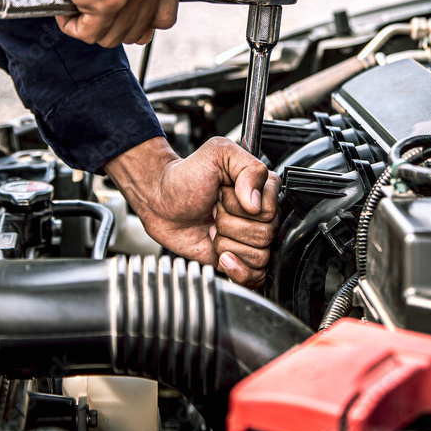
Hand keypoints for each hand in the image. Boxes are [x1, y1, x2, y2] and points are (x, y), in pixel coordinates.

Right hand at [17, 0, 178, 46]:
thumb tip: (146, 33)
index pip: (166, 16)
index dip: (138, 20)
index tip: (117, 9)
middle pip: (141, 32)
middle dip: (110, 23)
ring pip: (114, 36)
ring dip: (89, 23)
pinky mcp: (109, 0)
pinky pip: (91, 34)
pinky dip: (71, 23)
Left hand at [104, 136, 280, 286]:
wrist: (161, 201)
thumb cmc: (187, 176)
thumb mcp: (217, 154)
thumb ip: (247, 168)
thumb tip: (256, 203)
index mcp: (262, 189)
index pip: (270, 210)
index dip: (241, 206)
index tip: (222, 196)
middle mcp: (260, 215)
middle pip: (264, 235)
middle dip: (230, 225)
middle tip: (214, 212)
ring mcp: (249, 239)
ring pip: (259, 256)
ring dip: (228, 244)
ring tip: (214, 230)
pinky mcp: (239, 259)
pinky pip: (256, 276)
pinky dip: (238, 271)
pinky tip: (222, 256)